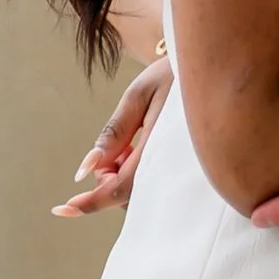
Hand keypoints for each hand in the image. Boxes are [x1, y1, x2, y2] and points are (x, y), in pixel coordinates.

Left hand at [53, 63, 171, 216]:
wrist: (213, 70)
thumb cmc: (175, 75)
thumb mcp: (139, 95)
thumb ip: (114, 133)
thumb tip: (86, 170)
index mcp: (159, 148)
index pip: (119, 188)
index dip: (91, 202)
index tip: (64, 208)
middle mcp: (173, 166)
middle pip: (128, 195)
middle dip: (107, 180)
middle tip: (112, 151)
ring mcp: (182, 170)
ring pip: (141, 192)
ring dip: (123, 175)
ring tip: (130, 143)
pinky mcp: (185, 169)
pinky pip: (154, 183)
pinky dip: (137, 172)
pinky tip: (140, 148)